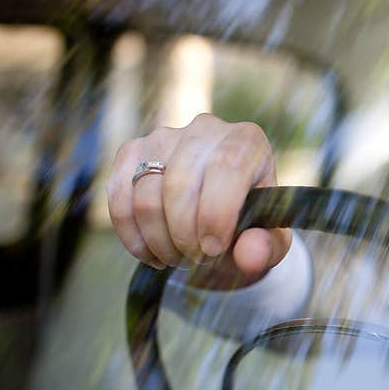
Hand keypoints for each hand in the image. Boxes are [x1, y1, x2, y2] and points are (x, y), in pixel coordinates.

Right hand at [107, 113, 290, 286]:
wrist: (220, 218)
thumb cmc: (249, 227)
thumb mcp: (269, 242)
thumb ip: (266, 247)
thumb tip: (250, 256)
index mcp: (247, 141)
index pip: (227, 166)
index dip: (216, 214)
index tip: (213, 249)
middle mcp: (205, 130)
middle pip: (180, 182)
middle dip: (185, 235)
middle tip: (198, 259)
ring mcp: (163, 137)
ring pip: (146, 196)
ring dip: (160, 241)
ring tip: (180, 258)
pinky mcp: (131, 153)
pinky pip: (119, 201)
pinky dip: (134, 238)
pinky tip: (154, 253)